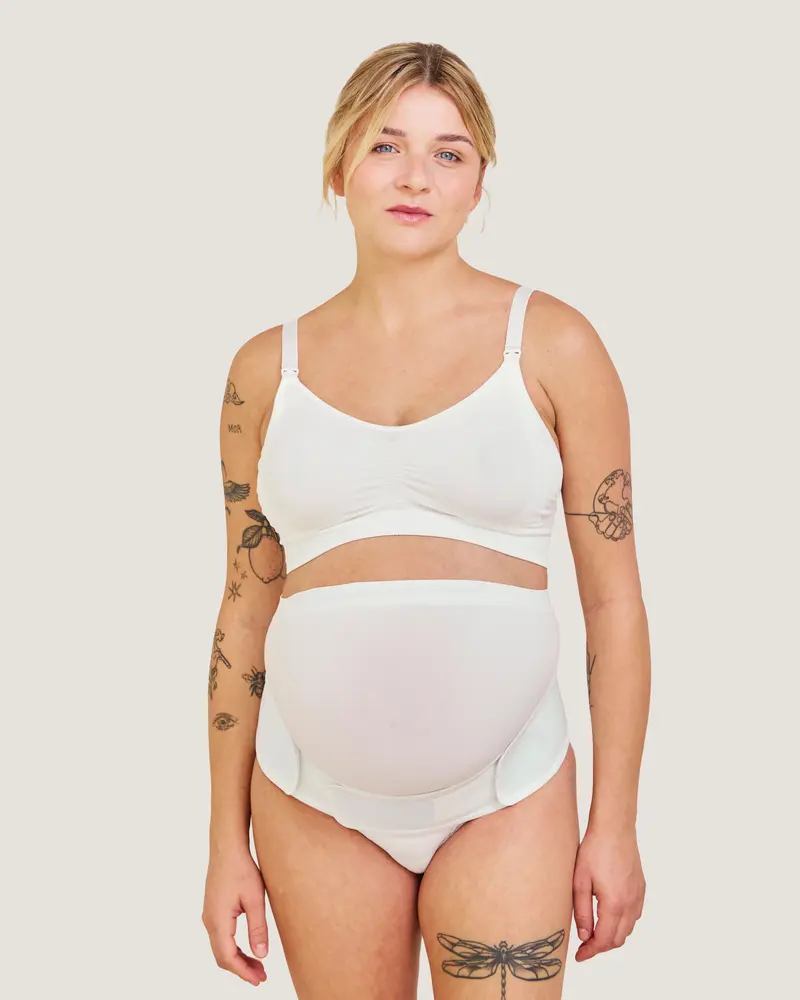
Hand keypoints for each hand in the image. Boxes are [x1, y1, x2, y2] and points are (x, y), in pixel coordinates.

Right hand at [202, 846, 268, 985]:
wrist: (227, 847)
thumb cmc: (242, 869)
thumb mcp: (255, 899)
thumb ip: (258, 928)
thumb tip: (262, 955)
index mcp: (218, 920)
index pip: (228, 957)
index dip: (243, 972)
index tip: (259, 980)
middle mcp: (209, 921)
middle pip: (222, 956)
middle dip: (241, 969)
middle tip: (261, 976)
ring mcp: (209, 915)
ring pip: (221, 948)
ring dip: (237, 959)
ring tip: (258, 965)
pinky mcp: (213, 910)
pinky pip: (220, 937)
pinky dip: (233, 948)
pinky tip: (248, 947)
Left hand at [572, 825, 645, 960]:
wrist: (615, 828)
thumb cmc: (595, 850)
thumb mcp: (580, 881)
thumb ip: (581, 911)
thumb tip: (584, 935)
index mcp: (614, 904)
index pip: (604, 940)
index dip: (591, 951)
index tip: (580, 956)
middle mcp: (630, 904)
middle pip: (618, 938)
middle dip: (601, 946)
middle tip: (584, 945)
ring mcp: (638, 896)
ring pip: (628, 928)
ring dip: (612, 935)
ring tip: (594, 931)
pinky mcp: (641, 888)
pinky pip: (634, 915)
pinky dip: (623, 923)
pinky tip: (610, 916)